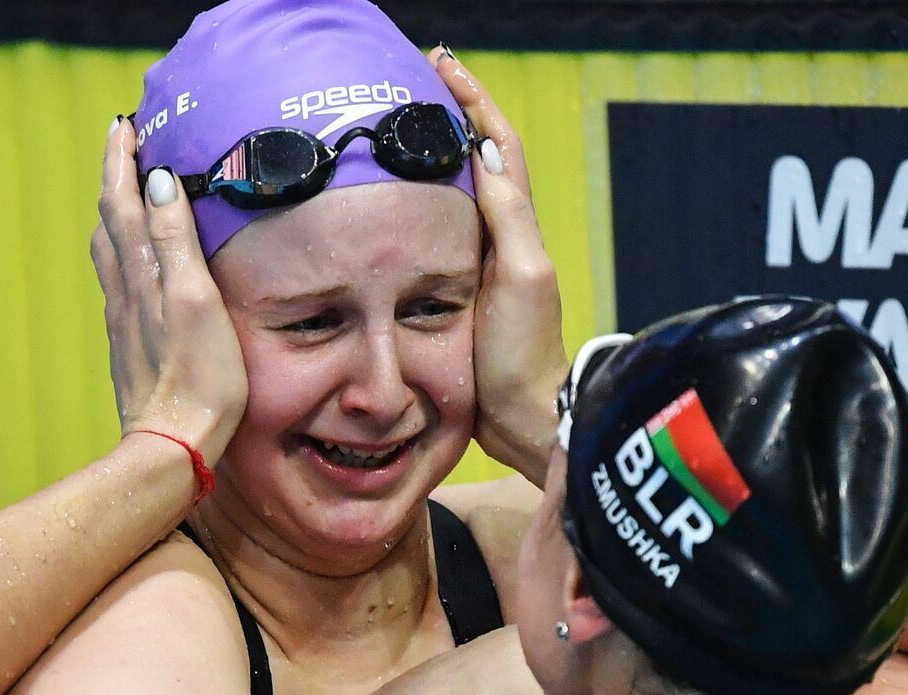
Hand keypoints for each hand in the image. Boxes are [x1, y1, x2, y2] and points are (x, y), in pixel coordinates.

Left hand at [93, 118, 247, 466]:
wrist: (174, 444)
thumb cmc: (200, 378)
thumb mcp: (196, 300)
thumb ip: (175, 240)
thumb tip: (158, 180)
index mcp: (143, 274)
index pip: (123, 200)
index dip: (122, 160)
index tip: (126, 124)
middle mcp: (126, 291)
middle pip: (110, 219)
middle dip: (115, 177)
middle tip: (126, 144)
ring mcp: (124, 319)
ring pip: (109, 250)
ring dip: (115, 212)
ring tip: (127, 191)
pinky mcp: (130, 343)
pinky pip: (119, 279)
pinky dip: (123, 249)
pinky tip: (135, 260)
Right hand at [432, 48, 567, 486]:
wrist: (518, 416)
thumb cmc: (521, 352)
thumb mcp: (519, 277)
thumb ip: (506, 217)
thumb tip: (482, 153)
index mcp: (514, 226)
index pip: (496, 145)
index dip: (473, 101)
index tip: (441, 64)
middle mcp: (499, 237)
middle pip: (476, 159)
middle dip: (449, 115)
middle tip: (411, 82)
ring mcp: (478, 263)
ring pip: (455, 192)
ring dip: (430, 155)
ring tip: (393, 126)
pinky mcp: (456, 291)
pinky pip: (435, 232)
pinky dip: (416, 204)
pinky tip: (387, 202)